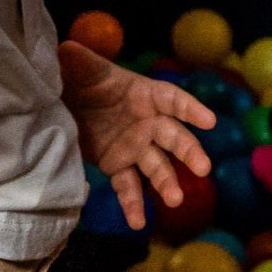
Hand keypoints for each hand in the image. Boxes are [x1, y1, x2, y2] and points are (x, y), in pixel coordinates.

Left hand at [58, 39, 216, 228]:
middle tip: (202, 167)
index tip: (209, 121)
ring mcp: (135, 146)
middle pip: (173, 136)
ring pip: (157, 166)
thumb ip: (78, 61)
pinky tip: (138, 223)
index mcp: (144, 94)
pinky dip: (133, 204)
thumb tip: (66, 49)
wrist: (62, 101)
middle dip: (189, 151)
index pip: (172, 100)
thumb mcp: (77, 68)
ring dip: (167, 182)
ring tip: (175, 200)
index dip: (190, 109)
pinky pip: (129, 186)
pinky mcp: (118, 165)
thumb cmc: (79, 78)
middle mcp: (147, 121)